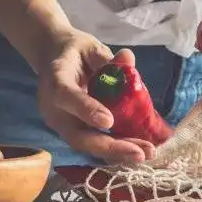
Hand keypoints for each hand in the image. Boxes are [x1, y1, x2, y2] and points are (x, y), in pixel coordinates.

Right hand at [36, 31, 155, 164]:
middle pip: (78, 135)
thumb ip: (107, 58)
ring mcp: (62, 124)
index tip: (109, 121)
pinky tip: (139, 150)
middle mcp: (54, 108)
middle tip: (140, 153)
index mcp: (55, 79)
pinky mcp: (73, 131)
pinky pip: (93, 144)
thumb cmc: (75, 52)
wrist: (54, 59)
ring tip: (146, 154)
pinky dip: (115, 149)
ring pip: (87, 145)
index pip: (66, 96)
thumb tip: (128, 58)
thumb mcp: (90, 48)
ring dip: (117, 153)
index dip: (86, 109)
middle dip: (110, 147)